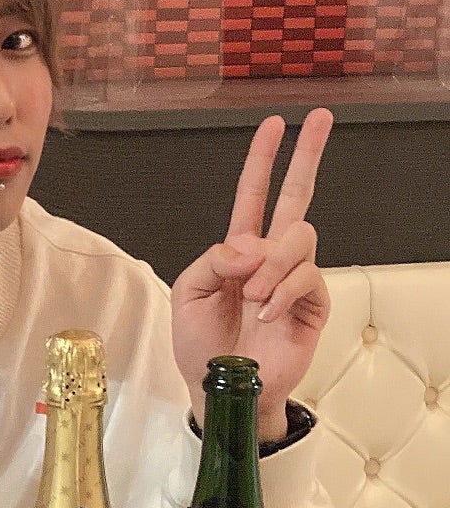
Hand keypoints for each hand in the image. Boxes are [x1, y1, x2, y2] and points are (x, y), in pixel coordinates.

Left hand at [170, 109, 332, 442]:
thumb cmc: (201, 345)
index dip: (262, 159)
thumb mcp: (187, 294)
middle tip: (319, 119)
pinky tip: (265, 314)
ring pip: (299, 237)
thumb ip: (212, 260)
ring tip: (251, 298)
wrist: (220, 389)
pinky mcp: (312, 304)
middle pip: (297, 196)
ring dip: (271, 264)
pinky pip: (307, 276)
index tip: (273, 123)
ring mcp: (294, 279)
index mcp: (239, 249)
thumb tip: (249, 244)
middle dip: (307, 155)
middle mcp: (270, 257)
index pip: (254, 194)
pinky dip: (282, 293)